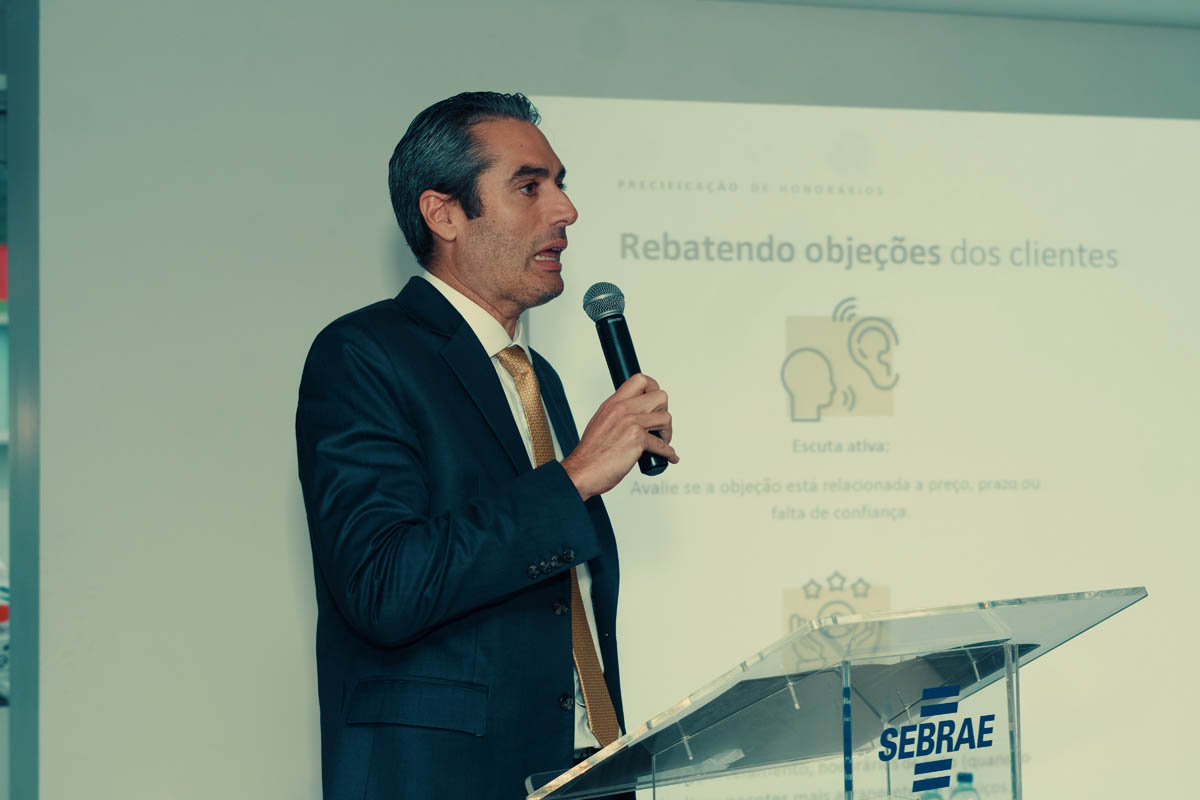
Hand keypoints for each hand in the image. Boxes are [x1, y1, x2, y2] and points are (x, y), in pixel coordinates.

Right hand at [561, 373, 678, 500]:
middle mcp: (622, 409)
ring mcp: (630, 423)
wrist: (582, 470)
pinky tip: (669, 456)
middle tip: (659, 425)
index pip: (640, 380)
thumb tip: (635, 415)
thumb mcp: (600, 422)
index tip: (655, 403)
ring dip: (667, 433)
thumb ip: (617, 415)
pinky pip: (662, 444)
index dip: (653, 389)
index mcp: (613, 403)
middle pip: (660, 396)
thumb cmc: (590, 453)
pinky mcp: (637, 440)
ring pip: (665, 418)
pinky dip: (669, 453)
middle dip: (664, 411)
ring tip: (662, 441)